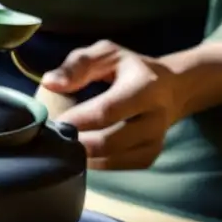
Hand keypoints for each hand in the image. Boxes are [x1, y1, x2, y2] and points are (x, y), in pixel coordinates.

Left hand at [41, 41, 181, 169]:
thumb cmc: (131, 69)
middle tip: (52, 137)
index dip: (77, 119)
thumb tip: (50, 83)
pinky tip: (81, 150)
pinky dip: (94, 162)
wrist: (171, 90)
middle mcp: (155, 118)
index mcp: (145, 87)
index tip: (52, 122)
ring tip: (63, 142)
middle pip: (108, 142)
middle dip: (76, 142)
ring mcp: (155, 141)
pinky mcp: (149, 157)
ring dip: (82, 155)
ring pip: (110, 159)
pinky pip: (116, 167)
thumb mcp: (107, 54)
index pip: (107, 110)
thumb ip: (78, 64)